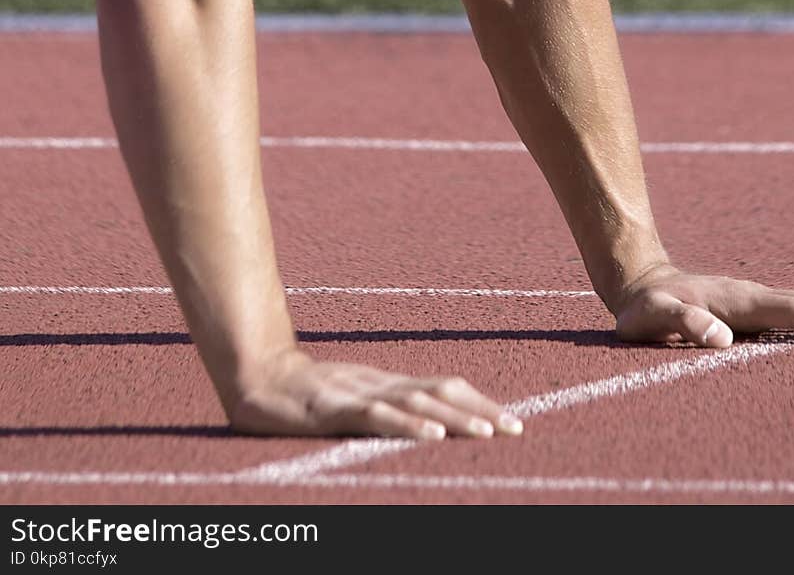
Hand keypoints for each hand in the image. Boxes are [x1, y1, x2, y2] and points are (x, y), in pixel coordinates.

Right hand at [227, 348, 524, 438]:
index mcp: (389, 384)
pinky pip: (377, 418)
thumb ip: (386, 409)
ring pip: (415, 403)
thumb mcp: (353, 402)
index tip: (512, 421)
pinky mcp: (335, 409)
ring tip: (486, 432)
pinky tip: (430, 435)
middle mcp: (381, 384)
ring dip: (454, 418)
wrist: (258, 378)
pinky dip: (407, 425)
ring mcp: (359, 394)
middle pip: (440, 392)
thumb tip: (427, 423)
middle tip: (515, 428)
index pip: (443, 388)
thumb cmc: (307, 396)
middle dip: (481, 410)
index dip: (479, 402)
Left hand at [614, 264, 793, 346]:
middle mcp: (751, 294)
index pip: (791, 309)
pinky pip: (792, 307)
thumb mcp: (652, 317)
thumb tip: (723, 339)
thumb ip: (684, 324)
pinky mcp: (749, 304)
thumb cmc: (643, 307)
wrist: (637, 280)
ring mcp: (752, 297)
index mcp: (737, 299)